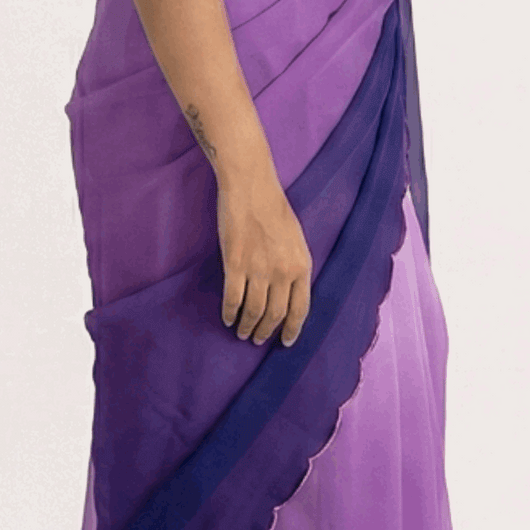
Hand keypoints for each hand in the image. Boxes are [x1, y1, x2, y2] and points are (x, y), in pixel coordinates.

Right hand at [216, 173, 313, 347]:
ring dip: (247, 327)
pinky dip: (229, 313)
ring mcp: (259, 269)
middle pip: (275, 315)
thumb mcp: (296, 240)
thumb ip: (294, 267)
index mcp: (302, 266)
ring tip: (242, 332)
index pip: (301, 309)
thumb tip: (286, 293)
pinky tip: (227, 318)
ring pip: (253, 312)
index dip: (292, 329)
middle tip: (257, 339)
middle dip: (266, 332)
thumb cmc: (274, 209)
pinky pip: (232, 299)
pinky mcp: (235, 264)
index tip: (285, 341)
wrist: (252, 187)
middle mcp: (283, 272)